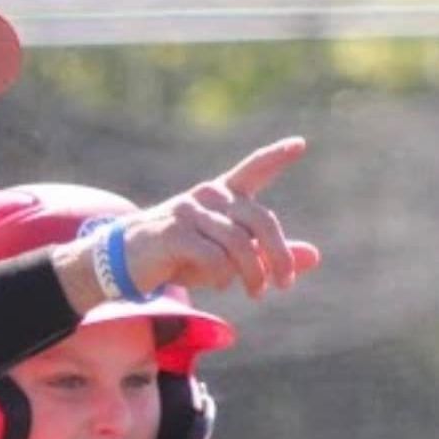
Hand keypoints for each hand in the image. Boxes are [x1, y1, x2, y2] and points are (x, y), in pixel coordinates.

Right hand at [122, 136, 320, 297]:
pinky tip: (217, 285)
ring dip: (252, 274)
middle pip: (261, 221)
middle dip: (279, 255)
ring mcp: (189, 211)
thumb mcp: (225, 257)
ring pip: (240, 245)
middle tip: (284, 284)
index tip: (299, 145)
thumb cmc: (177, 257)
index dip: (275, 158)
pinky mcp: (173, 233)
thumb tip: (315, 256)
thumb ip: (266, 255)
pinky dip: (221, 277)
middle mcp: (208, 196)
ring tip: (254, 292)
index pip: (252, 170)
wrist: (123, 264)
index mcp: (220, 196)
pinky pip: (214, 258)